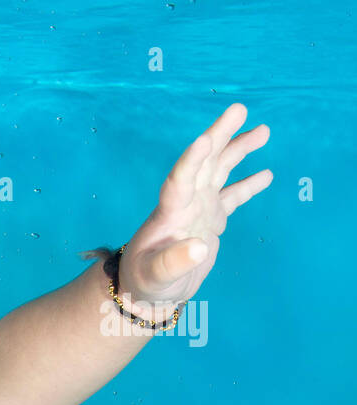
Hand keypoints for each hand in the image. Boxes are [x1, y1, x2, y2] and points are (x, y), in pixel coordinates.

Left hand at [118, 103, 272, 318]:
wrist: (148, 289)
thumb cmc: (145, 282)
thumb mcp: (155, 277)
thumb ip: (173, 263)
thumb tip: (199, 248)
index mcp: (168, 214)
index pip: (179, 181)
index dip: (191, 161)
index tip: (205, 139)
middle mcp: (184, 204)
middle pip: (203, 164)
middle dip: (220, 136)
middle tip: (239, 109)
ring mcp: (198, 209)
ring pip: (219, 172)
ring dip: (238, 150)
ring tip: (263, 131)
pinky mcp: (209, 220)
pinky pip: (232, 197)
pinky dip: (247, 185)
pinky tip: (266, 173)